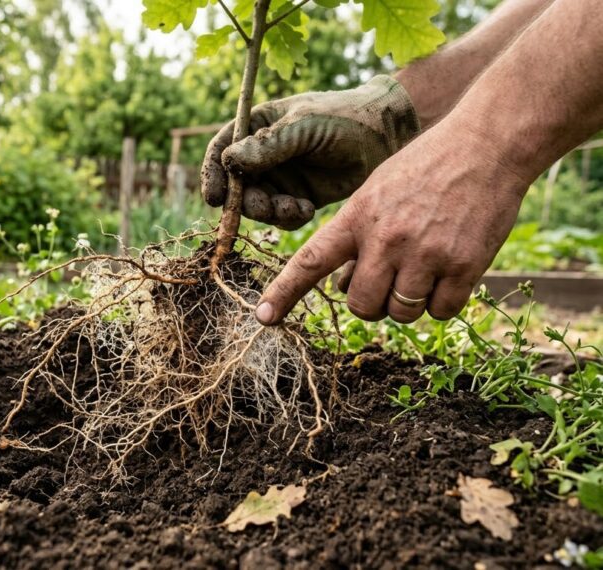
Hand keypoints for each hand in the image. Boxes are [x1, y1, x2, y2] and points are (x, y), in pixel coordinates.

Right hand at [201, 75, 419, 229]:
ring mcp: (281, 178)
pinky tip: (307, 210)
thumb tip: (229, 160)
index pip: (222, 149)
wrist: (387, 136)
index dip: (212, 173)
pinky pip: (281, 217)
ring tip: (295, 207)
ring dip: (270, 212)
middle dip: (246, 201)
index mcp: (257, 127)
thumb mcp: (306, 125)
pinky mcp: (298, 197)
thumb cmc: (345, 118)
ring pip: (257, 205)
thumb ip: (269, 143)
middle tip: (266, 207)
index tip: (215, 197)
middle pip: (236, 185)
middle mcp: (263, 155)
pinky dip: (288, 218)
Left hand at [254, 122, 530, 324]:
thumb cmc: (426, 168)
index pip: (310, 262)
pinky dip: (441, 302)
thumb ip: (355, 237)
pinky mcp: (464, 267)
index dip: (283, 293)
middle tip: (387, 280)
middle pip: (360, 305)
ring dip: (406, 303)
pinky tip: (448, 272)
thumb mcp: (377, 191)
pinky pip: (440, 311)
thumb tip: (341, 288)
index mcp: (357, 217)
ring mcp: (426, 254)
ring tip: (422, 268)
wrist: (487, 144)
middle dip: (369, 302)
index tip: (263, 317)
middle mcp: (386, 239)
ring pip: (399, 314)